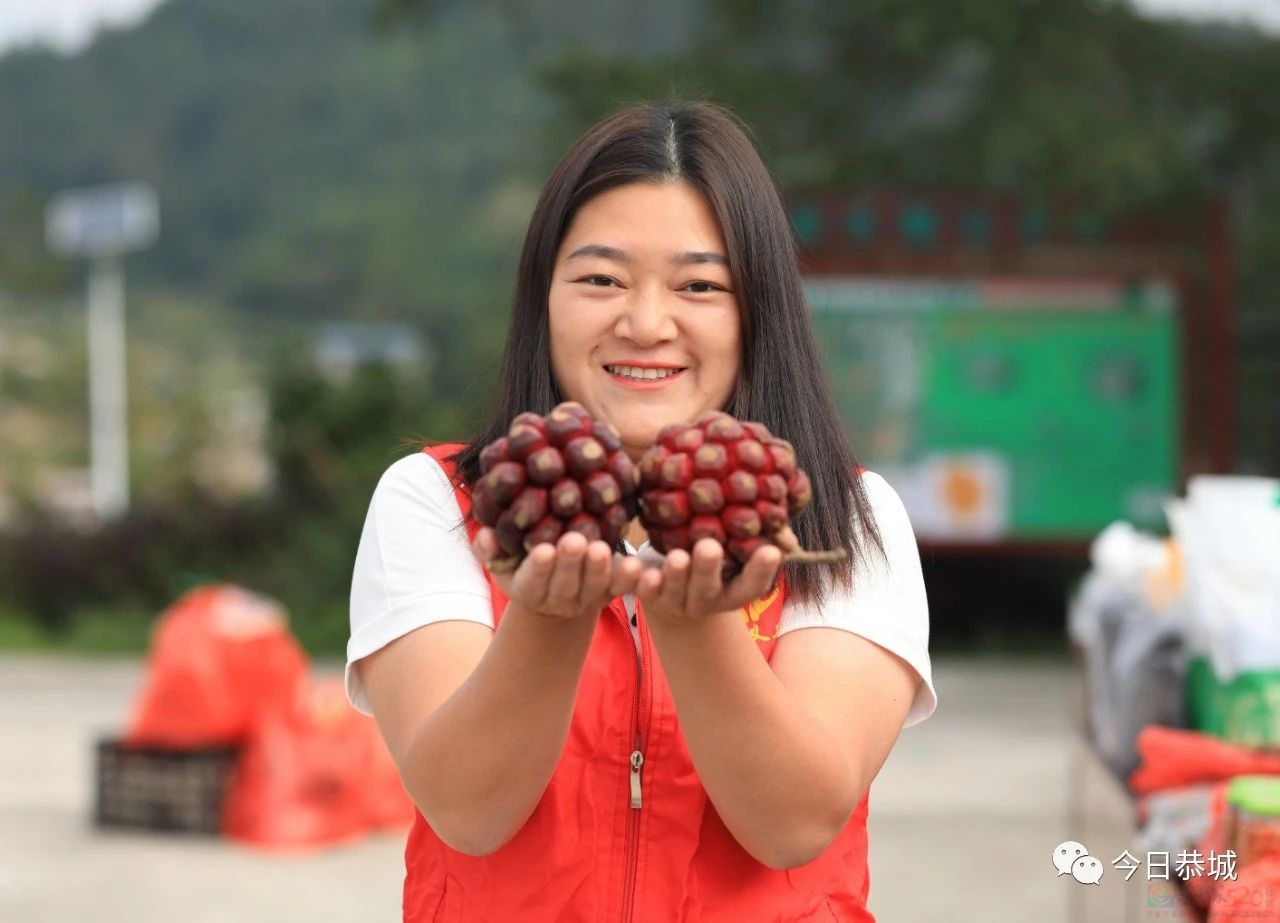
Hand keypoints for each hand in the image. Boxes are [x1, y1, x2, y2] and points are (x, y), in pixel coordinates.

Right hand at [473, 528, 641, 620]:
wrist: (555, 586)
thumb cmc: (522, 564)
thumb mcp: (500, 560)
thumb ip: (489, 549)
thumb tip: (486, 535)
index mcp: (529, 591)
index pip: (532, 582)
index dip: (539, 569)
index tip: (544, 550)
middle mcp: (559, 599)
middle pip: (565, 585)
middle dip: (570, 564)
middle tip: (575, 541)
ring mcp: (588, 598)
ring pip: (594, 587)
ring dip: (599, 569)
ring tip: (601, 548)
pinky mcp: (611, 592)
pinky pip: (622, 588)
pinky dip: (630, 579)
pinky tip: (637, 565)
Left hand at [636, 538, 781, 627]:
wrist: (669, 588)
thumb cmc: (709, 560)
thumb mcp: (729, 551)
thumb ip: (747, 537)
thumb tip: (776, 511)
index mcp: (731, 592)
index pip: (751, 586)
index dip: (761, 571)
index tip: (772, 551)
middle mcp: (704, 602)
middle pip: (707, 591)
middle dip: (707, 570)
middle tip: (709, 547)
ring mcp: (673, 603)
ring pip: (673, 592)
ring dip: (675, 575)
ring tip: (677, 557)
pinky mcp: (645, 595)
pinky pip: (638, 590)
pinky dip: (635, 579)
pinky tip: (635, 566)